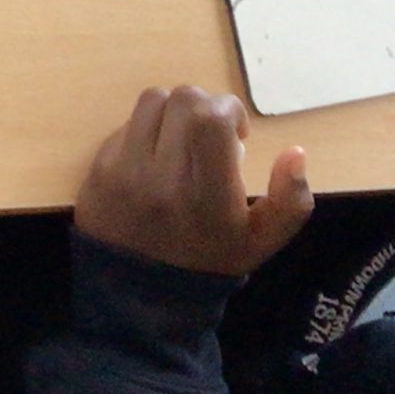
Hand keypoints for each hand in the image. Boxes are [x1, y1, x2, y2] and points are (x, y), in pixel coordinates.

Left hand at [73, 86, 313, 278]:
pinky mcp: (98, 169)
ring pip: (153, 101)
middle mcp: (162, 180)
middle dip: (205, 107)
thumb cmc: (208, 259)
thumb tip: (296, 152)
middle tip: (211, 135)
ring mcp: (123, 172)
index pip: (211, 120)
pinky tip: (156, 155)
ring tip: (183, 139)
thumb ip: (291, 202)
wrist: (139, 292)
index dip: (229, 110)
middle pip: (184, 101)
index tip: (236, 133)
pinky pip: (126, 123)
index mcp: (206, 198)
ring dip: (175, 111)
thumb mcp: (261, 241)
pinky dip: (147, 129)